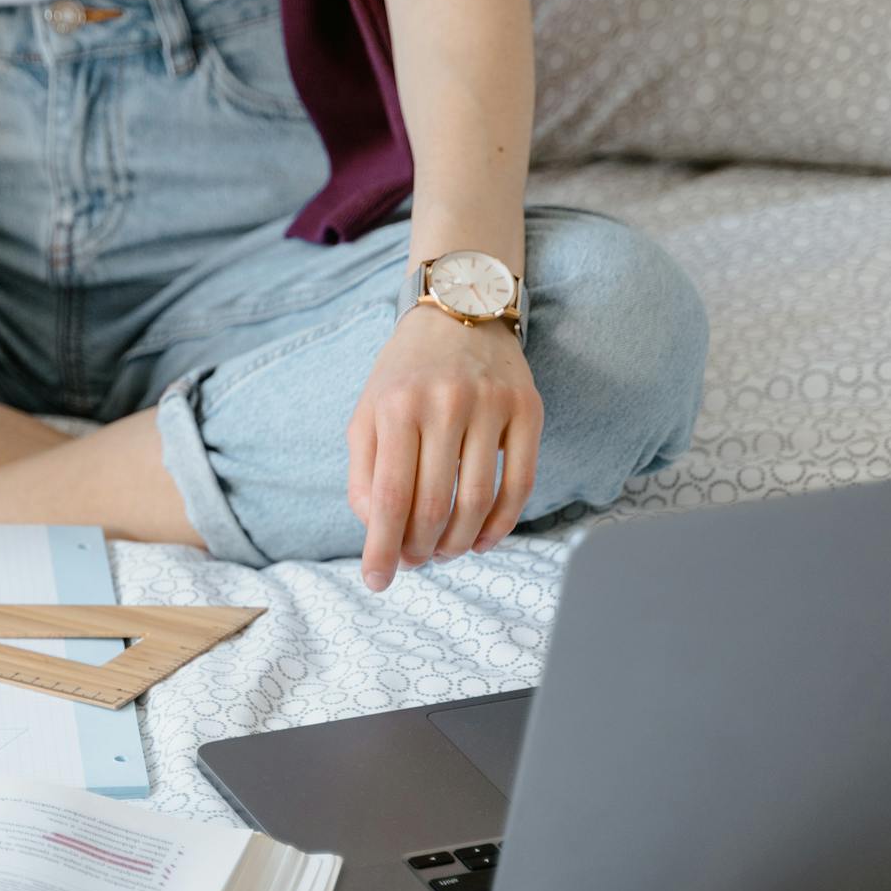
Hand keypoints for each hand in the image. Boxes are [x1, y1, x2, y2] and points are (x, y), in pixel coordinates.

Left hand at [347, 308, 541, 592]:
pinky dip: (501, 524)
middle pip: (433, 507)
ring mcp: (491, 405)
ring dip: (459, 543)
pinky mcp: (528, 409)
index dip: (381, 549)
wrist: (461, 308)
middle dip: (421, 549)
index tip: (377, 582)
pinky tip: (483, 541)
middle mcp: (443, 403)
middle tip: (415, 561)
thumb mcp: (368, 413)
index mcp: (395, 407)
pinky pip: (520, 484)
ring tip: (445, 551)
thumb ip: (363, 474)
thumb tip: (377, 535)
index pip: (387, 498)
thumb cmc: (405, 374)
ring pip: (478, 501)